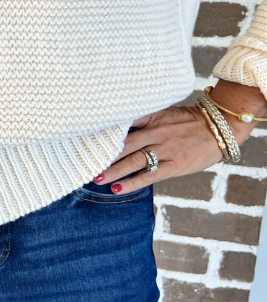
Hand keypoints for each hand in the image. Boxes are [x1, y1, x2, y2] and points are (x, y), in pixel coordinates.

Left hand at [94, 79, 265, 194]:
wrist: (219, 128)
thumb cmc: (188, 122)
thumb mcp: (165, 112)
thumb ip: (143, 119)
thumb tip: (115, 125)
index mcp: (152, 117)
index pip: (123, 122)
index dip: (102, 129)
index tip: (82, 135)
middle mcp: (156, 132)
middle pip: (124, 144)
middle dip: (103, 154)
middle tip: (82, 161)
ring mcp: (165, 149)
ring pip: (133, 160)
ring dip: (112, 170)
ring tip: (95, 177)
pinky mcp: (174, 165)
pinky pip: (149, 175)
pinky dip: (132, 182)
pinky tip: (116, 189)